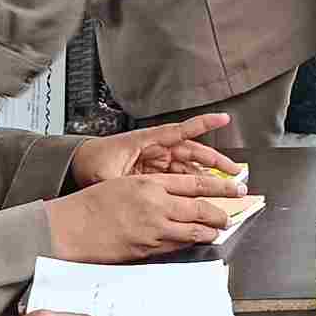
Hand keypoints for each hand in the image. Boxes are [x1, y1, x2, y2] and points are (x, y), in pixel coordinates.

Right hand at [44, 172, 244, 262]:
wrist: (69, 229)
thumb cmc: (91, 205)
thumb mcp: (124, 183)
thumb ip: (152, 188)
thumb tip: (176, 195)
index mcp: (149, 184)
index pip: (194, 184)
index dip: (219, 187)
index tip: (234, 187)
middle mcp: (154, 205)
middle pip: (199, 209)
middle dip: (220, 213)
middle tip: (231, 215)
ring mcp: (152, 230)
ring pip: (192, 231)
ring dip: (208, 232)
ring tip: (217, 230)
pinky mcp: (147, 249)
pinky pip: (176, 246)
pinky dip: (188, 243)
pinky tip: (193, 241)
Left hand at [73, 113, 246, 184]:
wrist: (80, 164)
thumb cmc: (93, 162)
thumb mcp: (108, 175)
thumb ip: (127, 185)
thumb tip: (142, 196)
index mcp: (146, 141)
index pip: (180, 131)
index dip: (203, 124)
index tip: (223, 118)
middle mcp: (156, 149)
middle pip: (192, 152)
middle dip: (216, 161)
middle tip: (235, 171)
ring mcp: (157, 160)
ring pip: (190, 166)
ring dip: (209, 175)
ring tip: (227, 184)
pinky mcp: (155, 173)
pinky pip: (180, 177)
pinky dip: (194, 183)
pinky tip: (206, 194)